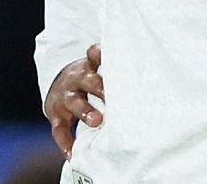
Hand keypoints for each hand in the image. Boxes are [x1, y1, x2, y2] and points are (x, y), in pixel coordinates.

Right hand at [43, 44, 104, 158]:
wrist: (58, 85)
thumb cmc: (90, 81)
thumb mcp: (97, 70)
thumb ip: (115, 73)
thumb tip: (150, 80)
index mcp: (89, 66)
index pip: (94, 55)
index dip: (99, 53)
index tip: (106, 52)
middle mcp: (76, 79)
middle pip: (88, 81)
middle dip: (99, 88)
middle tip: (112, 95)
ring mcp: (65, 96)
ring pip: (73, 102)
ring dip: (85, 111)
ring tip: (97, 121)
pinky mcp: (56, 114)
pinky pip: (59, 129)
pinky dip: (65, 142)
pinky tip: (72, 154)